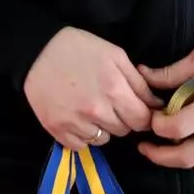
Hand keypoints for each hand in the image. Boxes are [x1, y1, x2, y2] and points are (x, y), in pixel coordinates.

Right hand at [23, 27, 163, 150]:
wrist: (37, 52)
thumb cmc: (80, 48)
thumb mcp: (115, 55)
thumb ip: (138, 82)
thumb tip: (156, 104)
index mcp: (114, 90)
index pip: (142, 120)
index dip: (143, 115)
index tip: (136, 108)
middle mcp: (97, 111)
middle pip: (124, 130)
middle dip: (123, 118)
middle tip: (111, 102)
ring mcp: (76, 123)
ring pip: (104, 140)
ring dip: (103, 128)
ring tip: (92, 108)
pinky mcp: (58, 131)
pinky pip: (82, 145)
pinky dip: (83, 135)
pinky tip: (78, 117)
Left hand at [135, 38, 193, 172]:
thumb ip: (172, 72)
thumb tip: (144, 75)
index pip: (176, 128)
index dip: (157, 126)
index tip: (151, 117)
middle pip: (186, 156)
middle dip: (160, 155)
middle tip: (145, 146)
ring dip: (180, 159)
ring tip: (167, 146)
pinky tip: (191, 143)